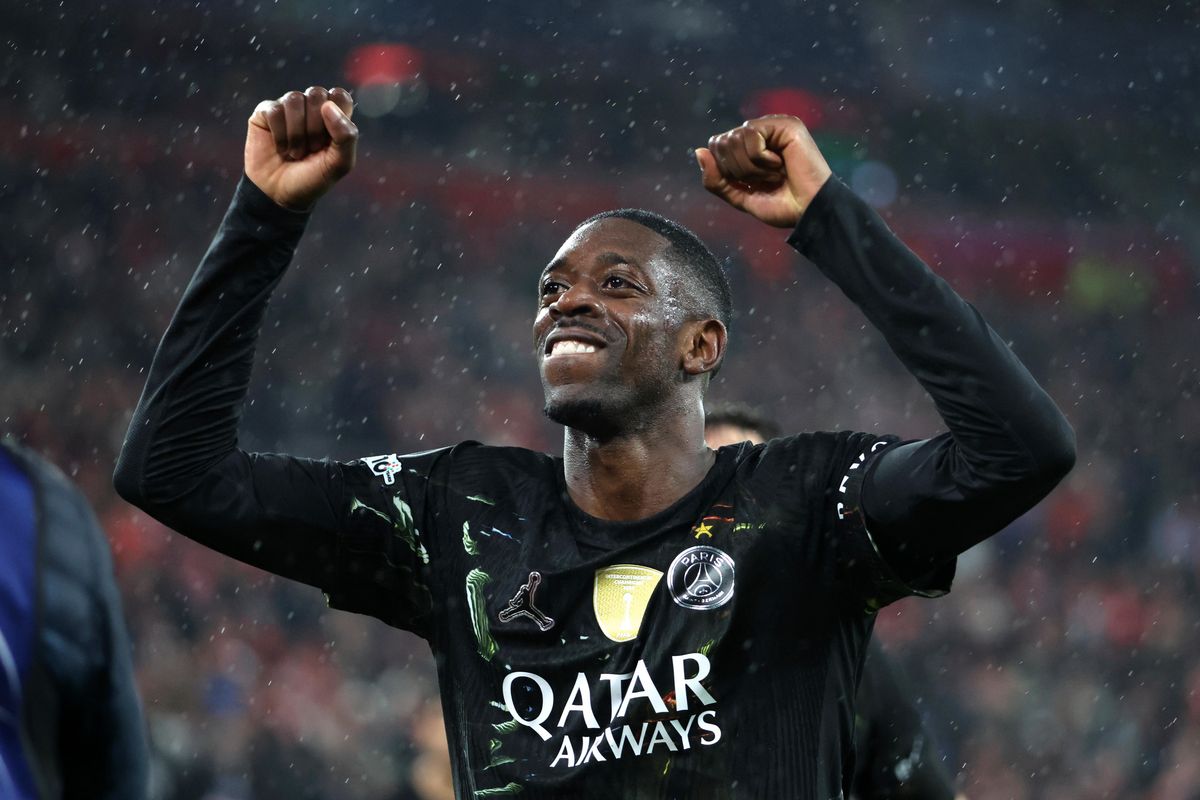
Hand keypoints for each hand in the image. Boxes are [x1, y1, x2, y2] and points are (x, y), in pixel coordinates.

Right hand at [245, 86, 357, 210]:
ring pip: (294, 99)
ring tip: (296, 152)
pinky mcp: (265, 113)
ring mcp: (287, 108)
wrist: (281, 194)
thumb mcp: (339, 164)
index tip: (331, 140)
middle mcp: (310, 108)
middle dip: (315, 127)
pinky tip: (280, 148)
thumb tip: (328, 106)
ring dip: (297, 133)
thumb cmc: (313, 178)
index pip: (340, 96)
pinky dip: (279, 134)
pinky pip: (274, 109)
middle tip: (312, 149)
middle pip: (317, 94)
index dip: (337, 115)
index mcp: (333, 117)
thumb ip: (347, 137)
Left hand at [696, 115, 831, 227]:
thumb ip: (715, 179)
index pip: (716, 146)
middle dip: (738, 170)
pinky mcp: (785, 124)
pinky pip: (751, 135)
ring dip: (751, 167)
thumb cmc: (782, 206)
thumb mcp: (739, 196)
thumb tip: (698, 151)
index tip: (751, 184)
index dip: (725, 170)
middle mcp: (760, 132)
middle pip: (721, 141)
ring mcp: (773, 126)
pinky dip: (761, 159)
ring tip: (774, 173)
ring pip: (734, 138)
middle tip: (764, 179)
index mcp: (749, 146)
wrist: (809, 213)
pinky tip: (781, 164)